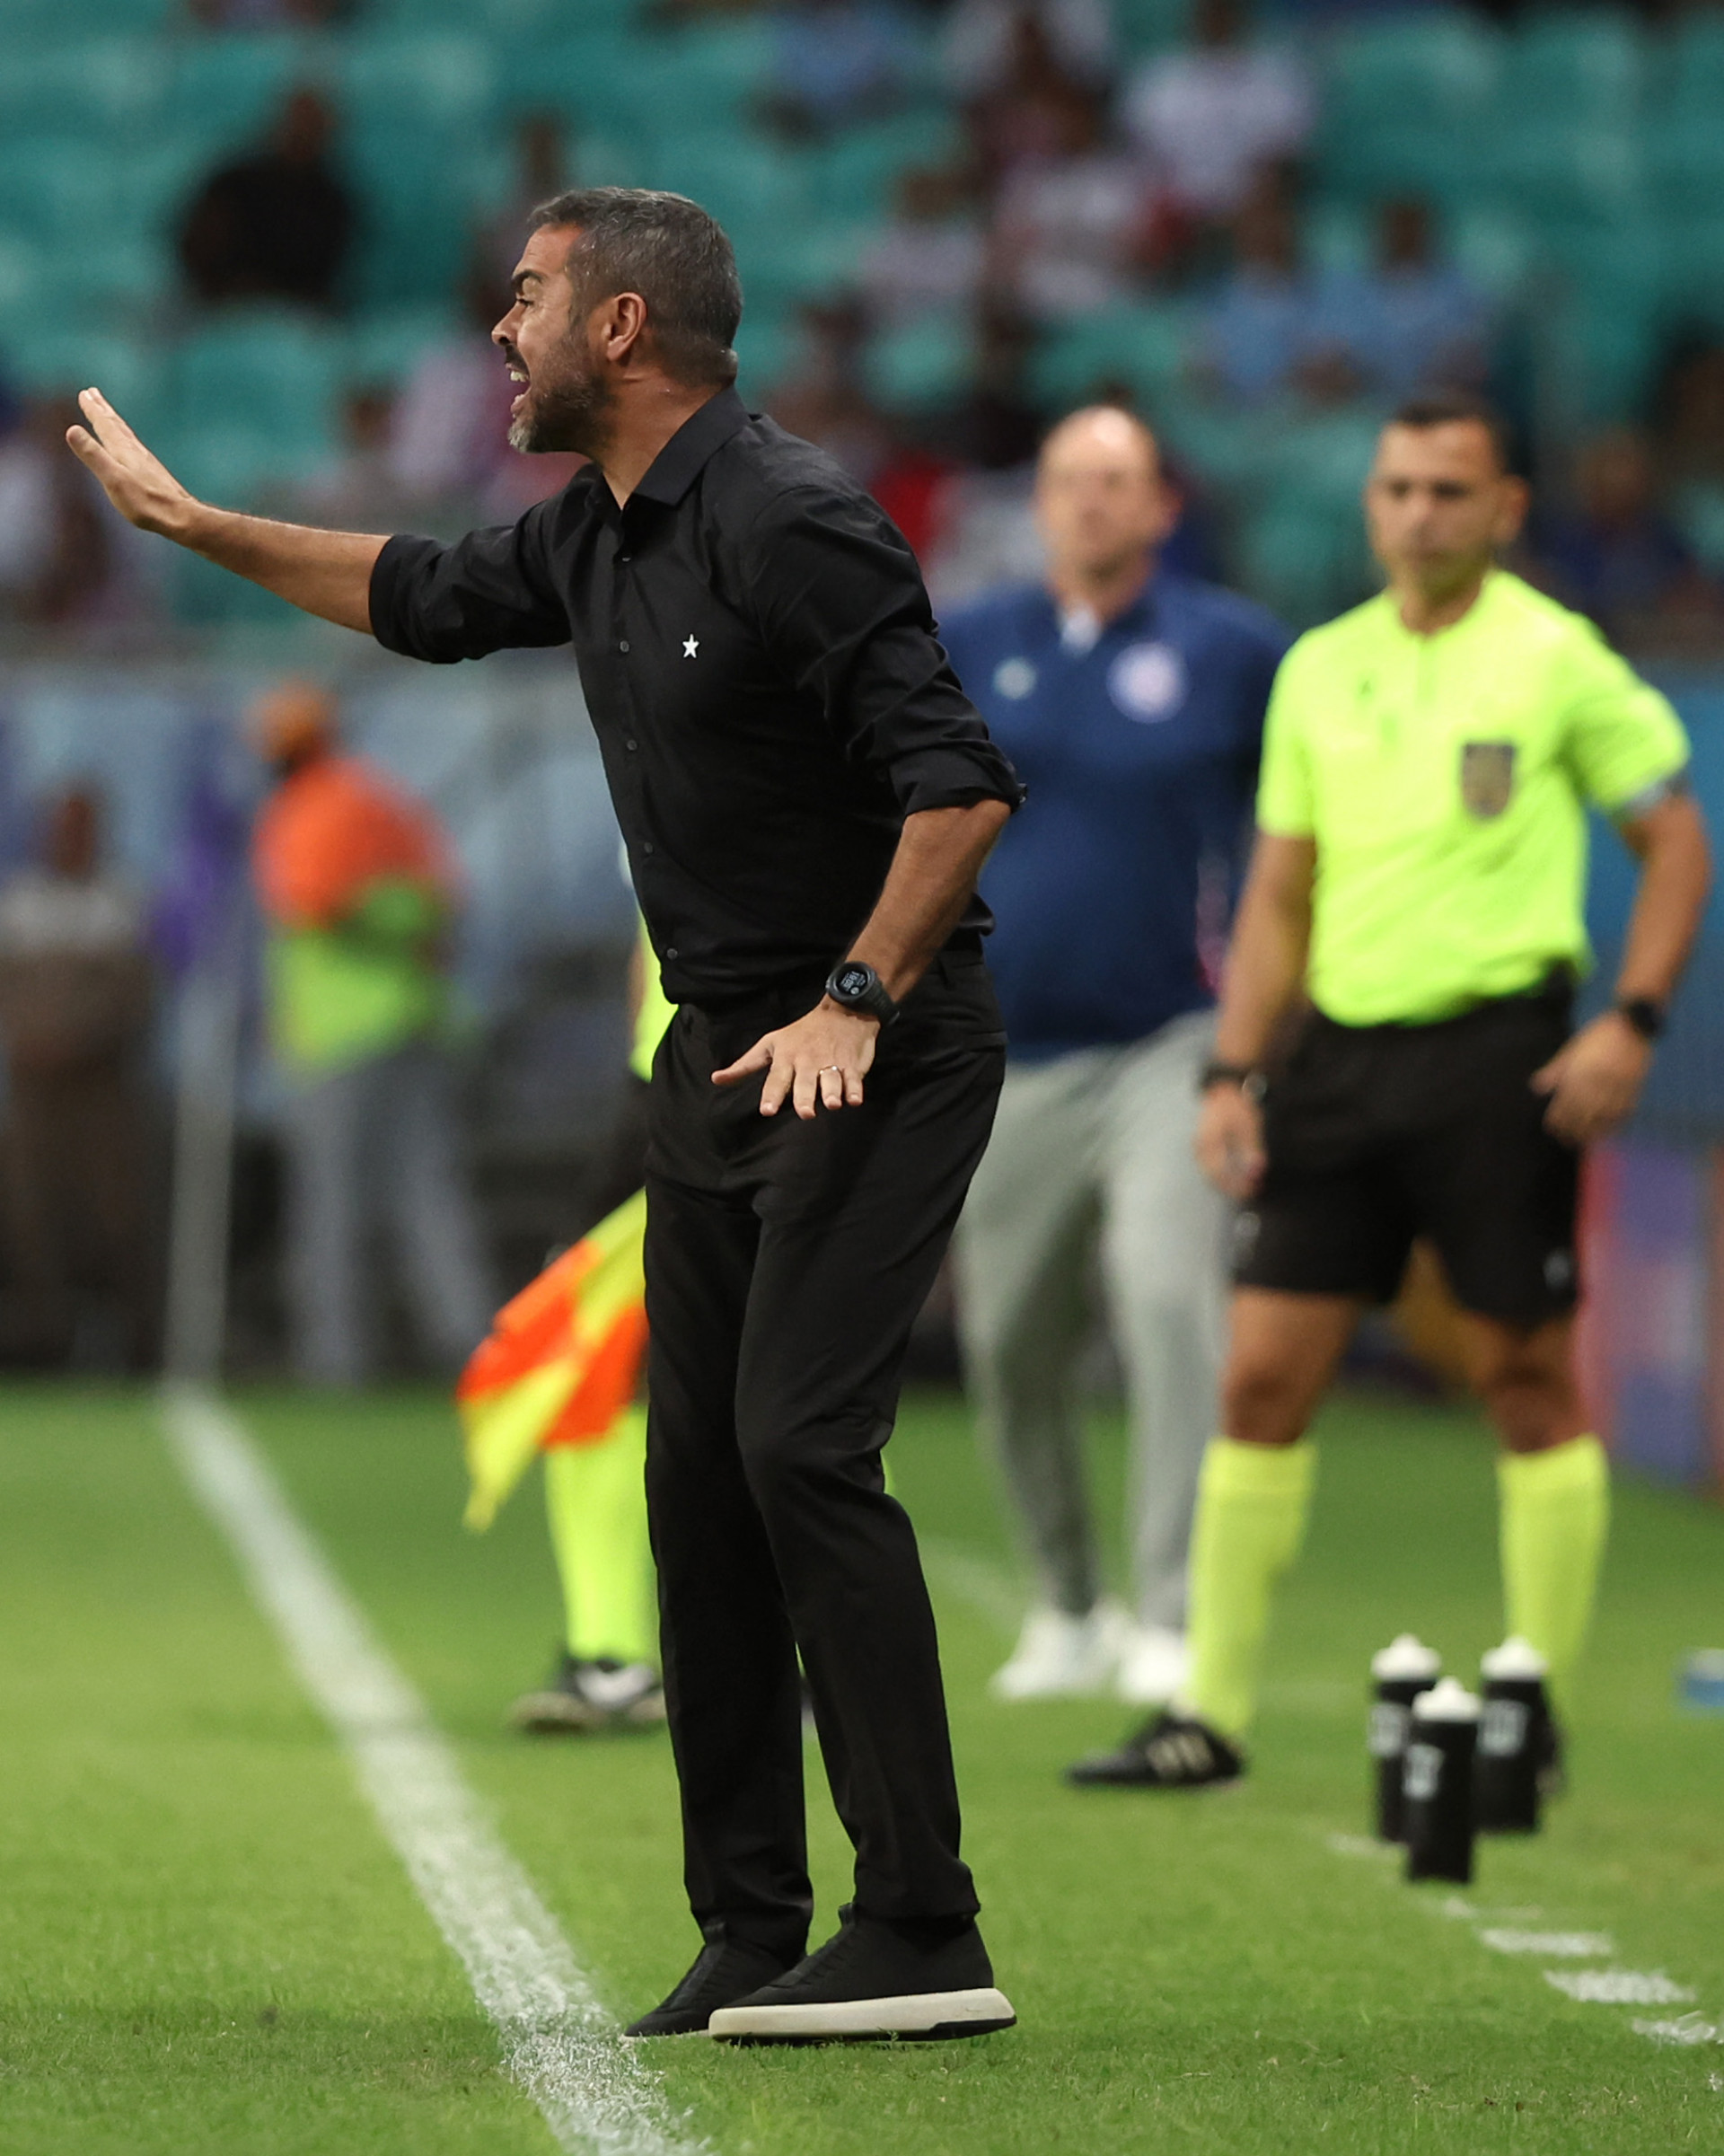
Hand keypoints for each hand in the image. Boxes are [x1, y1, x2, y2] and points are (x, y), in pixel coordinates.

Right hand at [65, 388, 198, 538]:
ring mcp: (145, 461)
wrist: (180, 516)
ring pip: (125, 434)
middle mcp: (135, 450)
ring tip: (107, 413)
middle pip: (115, 424)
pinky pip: (133, 447)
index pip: (104, 424)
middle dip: (102, 409)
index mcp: (122, 450)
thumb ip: (93, 455)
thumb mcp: (113, 479)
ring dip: (114, 421)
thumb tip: (72, 429)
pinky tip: (129, 445)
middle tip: (92, 393)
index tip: (84, 394)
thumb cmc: (145, 502)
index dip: (93, 409)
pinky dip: (125, 439)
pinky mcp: (153, 472)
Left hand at [711, 998, 878, 1118]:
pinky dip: (855, 1088)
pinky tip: (854, 1099)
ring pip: (831, 1080)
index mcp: (787, 1057)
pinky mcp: (852, 1064)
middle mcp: (808, 1061)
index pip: (777, 1079)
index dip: (772, 1095)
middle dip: (805, 1097)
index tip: (767, 1110)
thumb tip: (716, 1079)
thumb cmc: (802, 1033)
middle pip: (805, 1083)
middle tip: (806, 1113)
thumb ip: (744, 1066)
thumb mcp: (770, 1044)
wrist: (843, 1012)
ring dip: (832, 1092)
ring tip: (833, 1104)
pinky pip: (853, 1078)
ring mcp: (831, 1062)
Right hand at [1195, 1081, 1265, 1199]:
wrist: (1226, 1088)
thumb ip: (1251, 1149)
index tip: (1252, 1190)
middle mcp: (1201, 1148)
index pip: (1218, 1173)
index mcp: (1209, 1143)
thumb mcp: (1248, 1125)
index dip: (1235, 1186)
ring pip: (1212, 1172)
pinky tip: (1239, 1174)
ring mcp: (1201, 1147)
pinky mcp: (1206, 1146)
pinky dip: (1226, 1172)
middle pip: (1213, 1176)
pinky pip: (1214, 1165)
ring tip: (1248, 1185)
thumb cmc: (1237, 1105)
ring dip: (1229, 1181)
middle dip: (1232, 1187)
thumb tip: (1257, 1171)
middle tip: (1252, 1191)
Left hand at [1532, 1011, 1652, 1146]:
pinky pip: (1624, 1110)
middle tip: (1567, 1142)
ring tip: (1586, 1141)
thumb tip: (1536, 1087)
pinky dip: (1616, 1123)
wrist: (1631, 1023)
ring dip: (1594, 1131)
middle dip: (1573, 1130)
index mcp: (1579, 1071)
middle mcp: (1596, 1080)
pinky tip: (1610, 1131)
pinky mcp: (1634, 1085)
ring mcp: (1617, 1084)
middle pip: (1582, 1113)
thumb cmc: (1598, 1035)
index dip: (1558, 1119)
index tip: (1552, 1130)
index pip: (1565, 1102)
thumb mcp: (1572, 1048)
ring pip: (1603, 1115)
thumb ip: (1555, 1069)